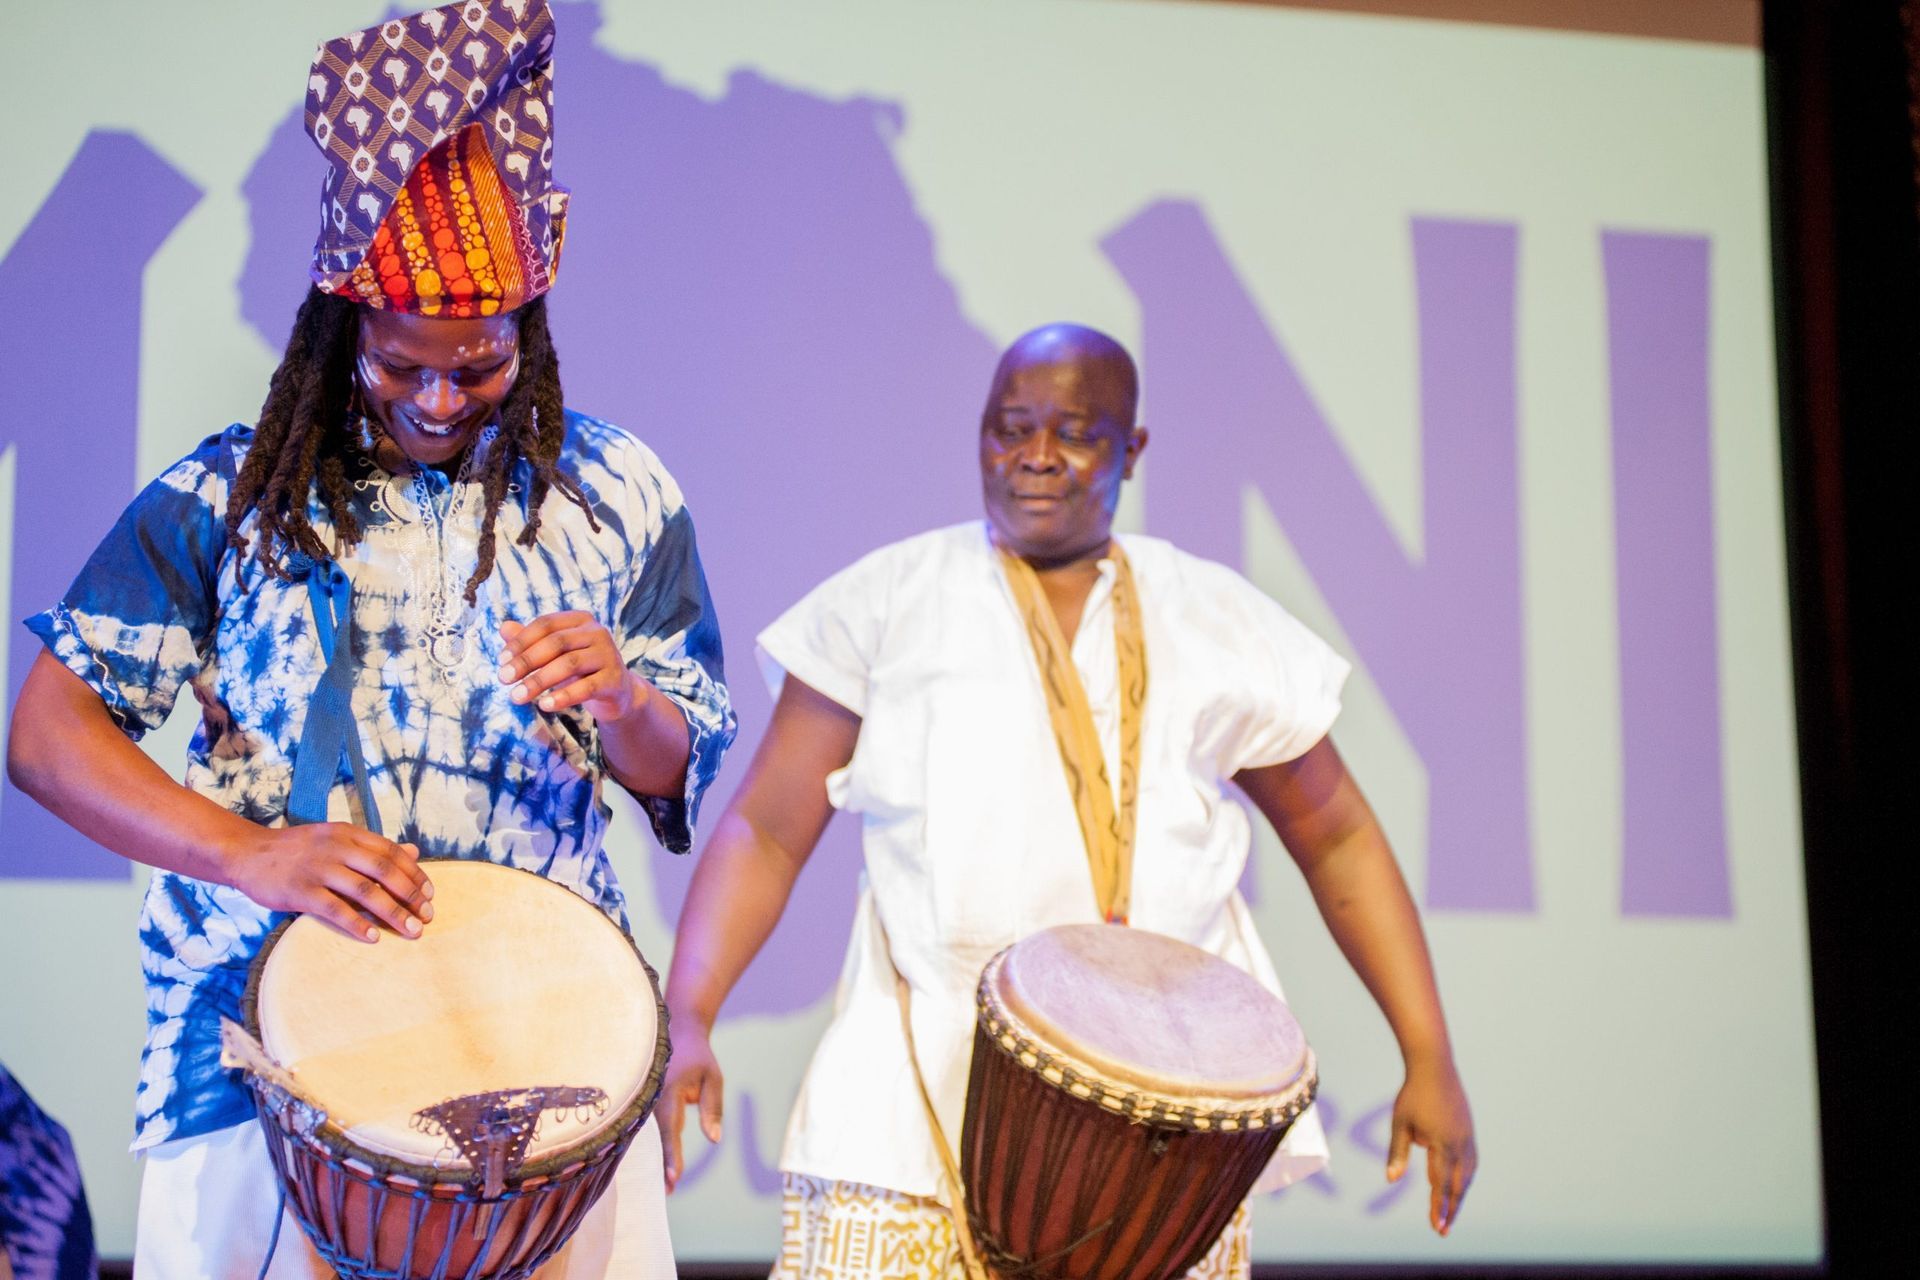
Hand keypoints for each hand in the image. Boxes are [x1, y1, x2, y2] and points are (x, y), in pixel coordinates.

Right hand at [229, 824, 432, 942]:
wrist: (246, 853)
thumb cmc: (297, 850)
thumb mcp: (336, 839)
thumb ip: (373, 847)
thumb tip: (414, 851)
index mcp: (348, 833)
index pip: (391, 852)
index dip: (415, 873)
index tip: (430, 894)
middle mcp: (336, 848)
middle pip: (385, 871)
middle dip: (411, 895)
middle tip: (428, 917)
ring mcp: (318, 868)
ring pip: (365, 891)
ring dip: (392, 913)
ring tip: (410, 930)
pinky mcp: (300, 891)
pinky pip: (334, 909)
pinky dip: (357, 924)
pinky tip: (373, 937)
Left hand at [499, 614, 646, 723]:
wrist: (617, 693)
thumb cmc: (581, 669)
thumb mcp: (555, 654)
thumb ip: (531, 641)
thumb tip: (503, 627)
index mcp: (580, 620)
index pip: (546, 624)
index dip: (521, 641)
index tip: (501, 661)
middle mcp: (597, 632)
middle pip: (556, 643)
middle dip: (526, 661)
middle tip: (503, 679)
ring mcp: (608, 655)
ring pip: (570, 664)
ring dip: (539, 681)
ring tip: (517, 697)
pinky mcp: (614, 680)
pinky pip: (586, 687)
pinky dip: (563, 697)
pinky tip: (544, 705)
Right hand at [659, 1012, 723, 1193]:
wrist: (678, 1031)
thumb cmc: (698, 1057)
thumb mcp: (713, 1078)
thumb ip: (712, 1108)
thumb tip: (714, 1139)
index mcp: (668, 1091)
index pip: (670, 1129)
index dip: (672, 1155)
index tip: (674, 1177)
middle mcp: (651, 1098)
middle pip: (655, 1139)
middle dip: (661, 1165)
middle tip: (668, 1191)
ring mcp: (645, 1101)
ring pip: (649, 1136)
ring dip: (655, 1160)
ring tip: (662, 1186)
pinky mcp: (645, 1104)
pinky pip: (648, 1129)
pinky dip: (652, 1148)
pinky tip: (653, 1167)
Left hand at [1385, 1056, 1476, 1235]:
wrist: (1434, 1067)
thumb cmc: (1413, 1095)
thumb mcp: (1400, 1124)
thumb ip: (1398, 1153)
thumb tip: (1391, 1180)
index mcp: (1442, 1145)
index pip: (1440, 1185)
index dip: (1438, 1208)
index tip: (1437, 1228)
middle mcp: (1460, 1145)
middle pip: (1458, 1186)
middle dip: (1450, 1210)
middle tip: (1442, 1231)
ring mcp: (1468, 1138)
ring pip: (1467, 1176)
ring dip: (1459, 1195)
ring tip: (1450, 1212)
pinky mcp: (1469, 1131)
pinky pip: (1471, 1162)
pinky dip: (1465, 1178)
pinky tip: (1460, 1183)